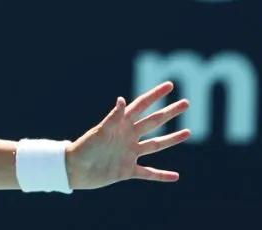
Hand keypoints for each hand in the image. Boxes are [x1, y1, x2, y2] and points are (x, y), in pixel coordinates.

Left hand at [65, 81, 190, 189]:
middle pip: (154, 122)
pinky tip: (175, 176)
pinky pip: (148, 173)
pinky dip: (161, 175)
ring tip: (187, 132)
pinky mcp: (127, 170)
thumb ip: (112, 118)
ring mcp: (129, 153)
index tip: (170, 85)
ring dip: (171, 139)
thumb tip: (122, 99)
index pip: (142, 105)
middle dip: (169, 112)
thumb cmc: (84, 148)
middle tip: (186, 103)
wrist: (74, 169)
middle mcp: (128, 137)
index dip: (155, 95)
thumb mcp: (100, 131)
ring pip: (155, 145)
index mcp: (121, 125)